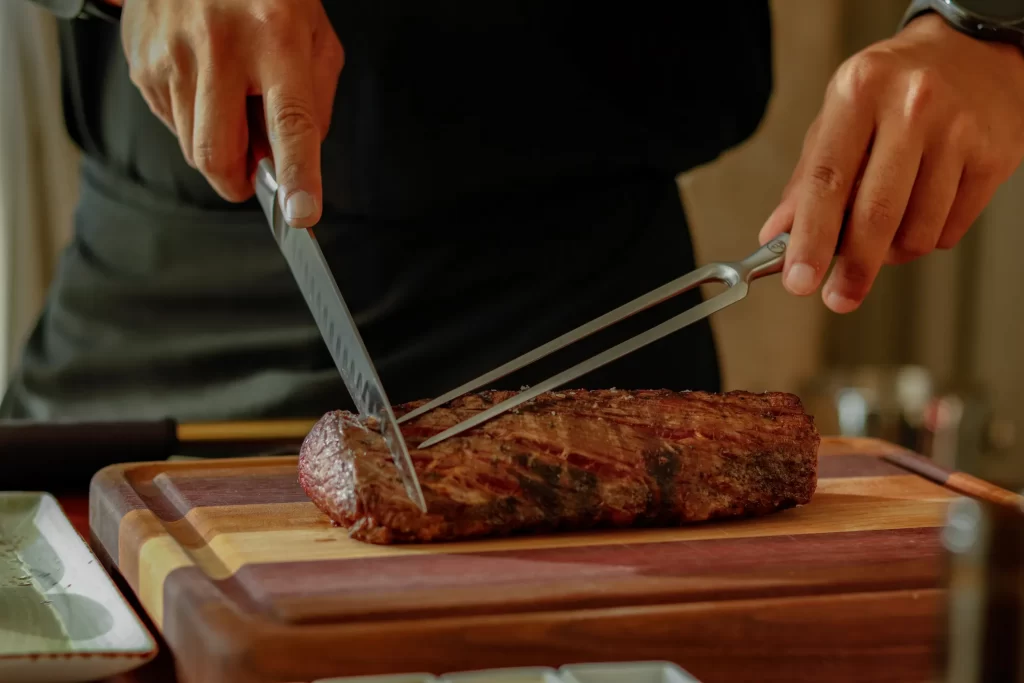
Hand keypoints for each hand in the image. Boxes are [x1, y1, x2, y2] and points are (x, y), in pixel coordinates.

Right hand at [120, 0, 343, 226]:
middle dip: (237, 182)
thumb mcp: (313, 33)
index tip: (300, 213)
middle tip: (255, 171)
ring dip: (217, 145)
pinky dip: (192, 120)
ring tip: (232, 100)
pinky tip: (204, 84)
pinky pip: (169, 123)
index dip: (297, 174)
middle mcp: (219, 45)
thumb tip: (297, 160)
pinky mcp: (141, 62)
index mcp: (275, 36)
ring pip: (192, 146)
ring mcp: (172, 54)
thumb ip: (315, 100)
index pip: (289, 121)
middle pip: (218, 155)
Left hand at [760, 14, 1023, 312]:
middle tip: (837, 296)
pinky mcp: (994, 157)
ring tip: (880, 236)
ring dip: (891, 253)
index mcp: (859, 92)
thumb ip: (807, 178)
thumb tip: (778, 235)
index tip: (799, 279)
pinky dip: (926, 238)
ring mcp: (959, 131)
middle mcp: (912, 106)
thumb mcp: (838, 116)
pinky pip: (950, 229)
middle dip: (853, 268)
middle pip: (877, 212)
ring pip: (917, 231)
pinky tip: (919, 213)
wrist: (972, 51)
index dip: (811, 238)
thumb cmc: (894, 87)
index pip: (828, 180)